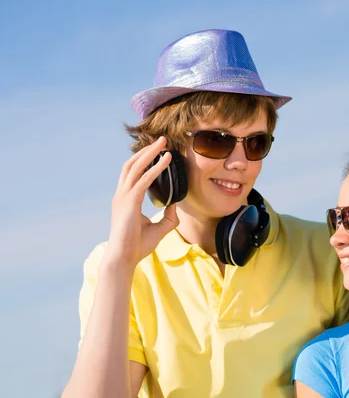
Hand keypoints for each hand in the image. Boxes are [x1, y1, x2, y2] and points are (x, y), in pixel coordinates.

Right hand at [104, 136, 178, 271]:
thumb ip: (168, 217)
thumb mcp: (158, 229)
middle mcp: (121, 194)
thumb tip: (177, 206)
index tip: (157, 151)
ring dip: (150, 152)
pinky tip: (166, 160)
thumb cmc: (137, 246)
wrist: (124, 259)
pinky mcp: (130, 202)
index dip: (144, 159)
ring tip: (163, 143)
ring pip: (135, 166)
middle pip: (132, 164)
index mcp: (125, 199)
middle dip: (146, 150)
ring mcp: (123, 197)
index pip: (133, 173)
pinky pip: (144, 180)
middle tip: (162, 140)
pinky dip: (156, 168)